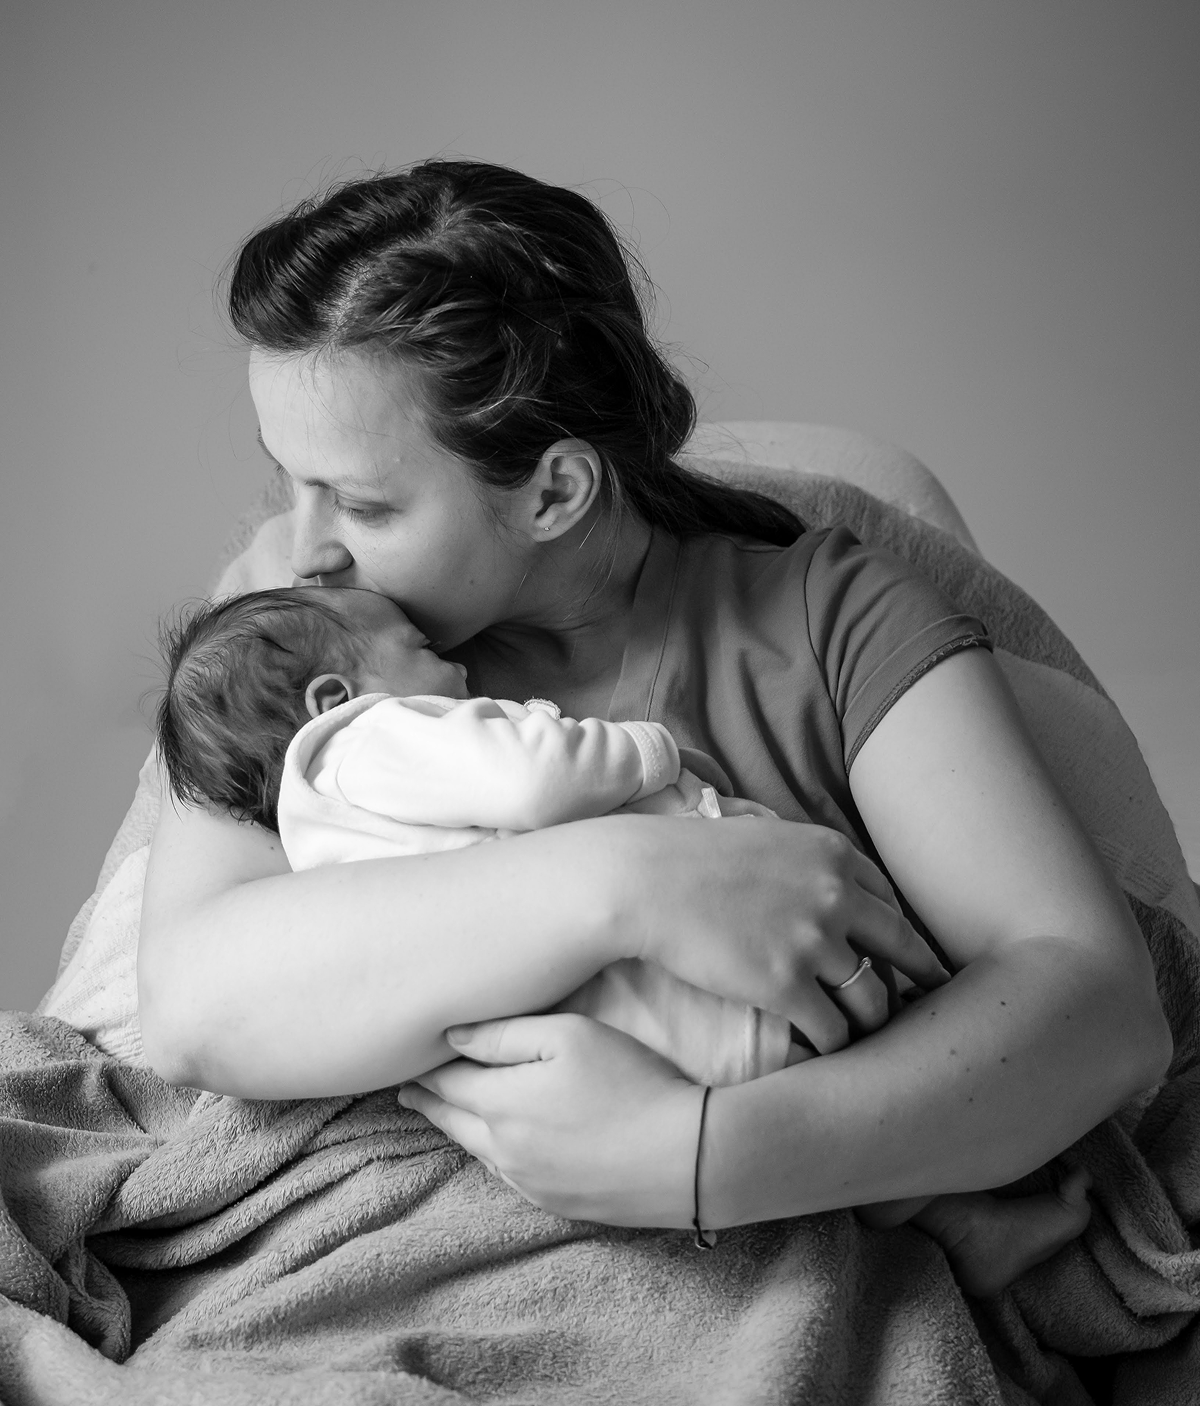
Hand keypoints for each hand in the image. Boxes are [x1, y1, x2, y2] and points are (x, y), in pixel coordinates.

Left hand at [397, 1014, 700, 1226]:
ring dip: (460, 1129)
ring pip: (480, 1151)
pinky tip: (499, 1147)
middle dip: (430, 1102)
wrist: (684, 1156)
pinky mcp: (558, 1203)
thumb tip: (451, 1037)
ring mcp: (530, 1183)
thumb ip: (504, 1035)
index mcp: (500, 1105)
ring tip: (446, 1114)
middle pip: (454, 1122)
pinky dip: (494, 1155)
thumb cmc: (629, 1081)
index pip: (447, 1083)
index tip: (407, 1060)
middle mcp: (504, 1150)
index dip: (427, 1069)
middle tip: (409, 1092)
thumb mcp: (569, 1035)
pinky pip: (510, 1175)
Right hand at [611, 816, 948, 1055]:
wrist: (643, 881)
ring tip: (866, 1035)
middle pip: (900, 946)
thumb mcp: (762, 833)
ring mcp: (814, 941)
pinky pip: (834, 1029)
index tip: (905, 955)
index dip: (898, 932)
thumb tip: (815, 870)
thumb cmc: (689, 856)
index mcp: (832, 854)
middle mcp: (836, 894)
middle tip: (928, 1000)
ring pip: (873, 996)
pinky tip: (828, 1052)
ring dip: (874, 1019)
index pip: (889, 900)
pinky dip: (836, 1045)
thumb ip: (801, 854)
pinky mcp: (786, 985)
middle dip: (917, 977)